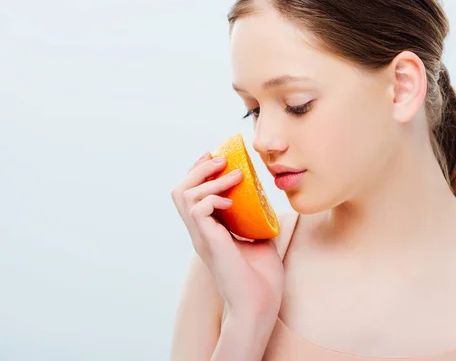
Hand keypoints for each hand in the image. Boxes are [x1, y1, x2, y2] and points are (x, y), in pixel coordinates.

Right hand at [171, 152, 283, 322]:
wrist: (260, 306)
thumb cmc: (261, 280)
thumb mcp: (261, 240)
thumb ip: (258, 221)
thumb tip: (267, 203)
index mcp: (209, 232)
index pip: (192, 195)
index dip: (199, 173)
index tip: (215, 157)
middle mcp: (200, 233)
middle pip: (180, 190)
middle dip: (198, 169)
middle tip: (221, 159)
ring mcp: (202, 237)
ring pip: (184, 195)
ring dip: (208, 179)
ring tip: (233, 175)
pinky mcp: (209, 242)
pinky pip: (197, 209)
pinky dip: (213, 198)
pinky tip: (231, 202)